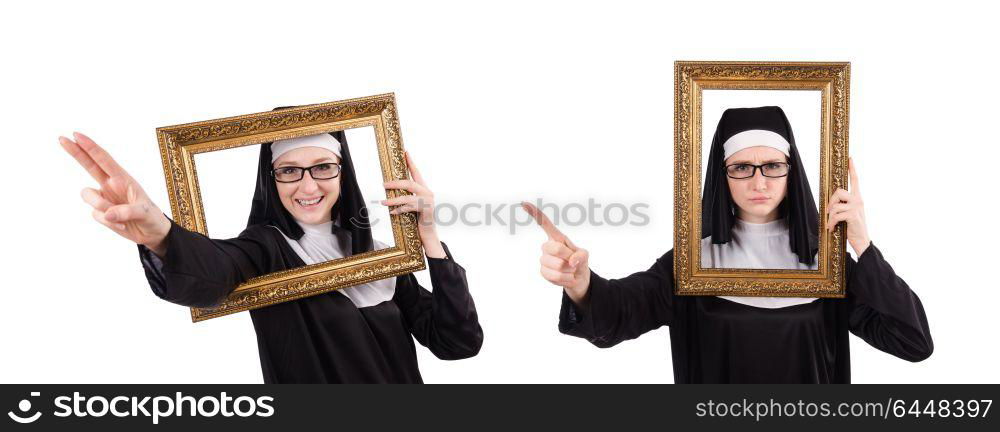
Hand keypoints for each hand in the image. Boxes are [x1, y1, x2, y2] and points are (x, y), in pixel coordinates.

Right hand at [60, 132, 171, 255]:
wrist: (151, 233)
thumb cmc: (152, 217)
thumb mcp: (145, 213)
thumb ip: (127, 211)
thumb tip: (108, 214)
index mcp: (123, 179)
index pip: (104, 160)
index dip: (90, 147)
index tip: (76, 135)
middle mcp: (111, 185)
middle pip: (89, 165)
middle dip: (76, 152)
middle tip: (61, 138)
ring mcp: (104, 198)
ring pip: (88, 196)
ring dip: (101, 206)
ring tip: (120, 218)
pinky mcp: (101, 212)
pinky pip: (96, 215)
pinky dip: (108, 222)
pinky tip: (122, 225)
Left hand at [382, 151, 445, 257]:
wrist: (429, 234)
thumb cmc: (419, 219)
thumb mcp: (414, 205)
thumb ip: (408, 196)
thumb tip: (392, 188)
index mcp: (425, 189)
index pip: (417, 172)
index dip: (411, 162)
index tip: (405, 152)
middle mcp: (428, 193)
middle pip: (409, 183)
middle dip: (395, 183)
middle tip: (383, 184)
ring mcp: (428, 202)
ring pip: (407, 197)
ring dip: (393, 200)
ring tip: (383, 202)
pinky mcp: (426, 211)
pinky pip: (408, 208)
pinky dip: (399, 210)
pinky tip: (392, 213)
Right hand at [521, 202, 590, 305]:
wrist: (577, 278)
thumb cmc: (579, 261)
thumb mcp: (584, 256)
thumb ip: (581, 256)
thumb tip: (571, 262)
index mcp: (556, 238)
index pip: (544, 224)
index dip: (535, 213)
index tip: (524, 203)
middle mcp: (547, 246)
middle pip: (556, 249)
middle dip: (569, 257)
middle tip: (573, 261)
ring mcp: (544, 259)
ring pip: (557, 265)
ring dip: (569, 270)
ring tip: (570, 269)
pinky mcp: (543, 271)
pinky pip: (555, 276)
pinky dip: (566, 278)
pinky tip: (566, 276)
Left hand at [826, 157, 870, 255]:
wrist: (861, 240)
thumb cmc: (853, 226)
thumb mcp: (849, 213)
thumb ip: (843, 204)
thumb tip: (831, 202)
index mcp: (858, 197)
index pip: (855, 179)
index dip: (852, 168)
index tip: (850, 158)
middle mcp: (858, 200)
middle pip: (839, 191)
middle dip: (831, 202)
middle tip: (829, 212)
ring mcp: (856, 207)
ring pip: (835, 205)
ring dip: (830, 216)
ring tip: (831, 223)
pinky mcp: (852, 216)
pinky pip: (835, 215)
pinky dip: (831, 223)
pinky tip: (832, 228)